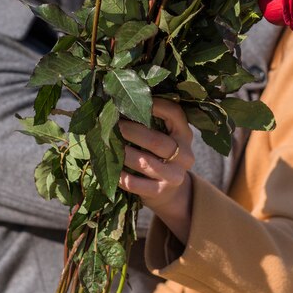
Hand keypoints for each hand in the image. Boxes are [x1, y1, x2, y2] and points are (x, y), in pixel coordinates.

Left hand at [118, 98, 194, 243]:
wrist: (170, 192)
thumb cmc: (161, 155)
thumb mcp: (166, 136)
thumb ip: (153, 121)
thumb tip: (120, 103)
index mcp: (185, 134)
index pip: (174, 113)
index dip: (154, 105)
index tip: (133, 100)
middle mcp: (184, 155)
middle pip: (156, 141)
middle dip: (131, 131)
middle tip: (112, 125)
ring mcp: (174, 176)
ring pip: (144, 162)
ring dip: (123, 152)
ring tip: (108, 144)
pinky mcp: (160, 192)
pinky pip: (135, 183)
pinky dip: (120, 175)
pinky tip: (111, 168)